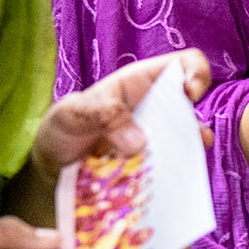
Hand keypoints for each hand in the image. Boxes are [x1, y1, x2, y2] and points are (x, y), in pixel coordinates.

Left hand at [26, 49, 213, 192]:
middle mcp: (157, 109)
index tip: (190, 94)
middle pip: (193, 110)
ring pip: (187, 144)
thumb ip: (103, 114)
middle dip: (195, 125)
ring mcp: (158, 140)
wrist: (53, 164)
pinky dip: (175, 177)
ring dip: (187, 156)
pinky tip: (169, 184)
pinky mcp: (154, 167)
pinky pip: (174, 171)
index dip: (196, 73)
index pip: (183, 64)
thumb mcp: (73, 111)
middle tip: (190, 140)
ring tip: (180, 166)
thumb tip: (139, 143)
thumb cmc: (64, 125)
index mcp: (142, 82)